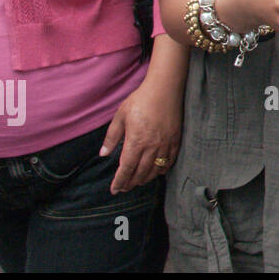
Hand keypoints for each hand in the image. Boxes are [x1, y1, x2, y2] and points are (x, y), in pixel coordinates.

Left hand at [102, 73, 182, 193]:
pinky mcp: (175, 140)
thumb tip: (103, 154)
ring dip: (145, 179)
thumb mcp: (120, 116)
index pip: (126, 169)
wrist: (165, 89)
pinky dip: (162, 170)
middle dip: (131, 183)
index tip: (114, 190)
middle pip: (141, 173)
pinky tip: (157, 172)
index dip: (120, 182)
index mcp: (136, 142)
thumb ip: (112, 137)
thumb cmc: (140, 100)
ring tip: (138, 181)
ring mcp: (165, 145)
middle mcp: (151, 147)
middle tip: (124, 187)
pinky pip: (169, 162)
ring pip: (155, 170)